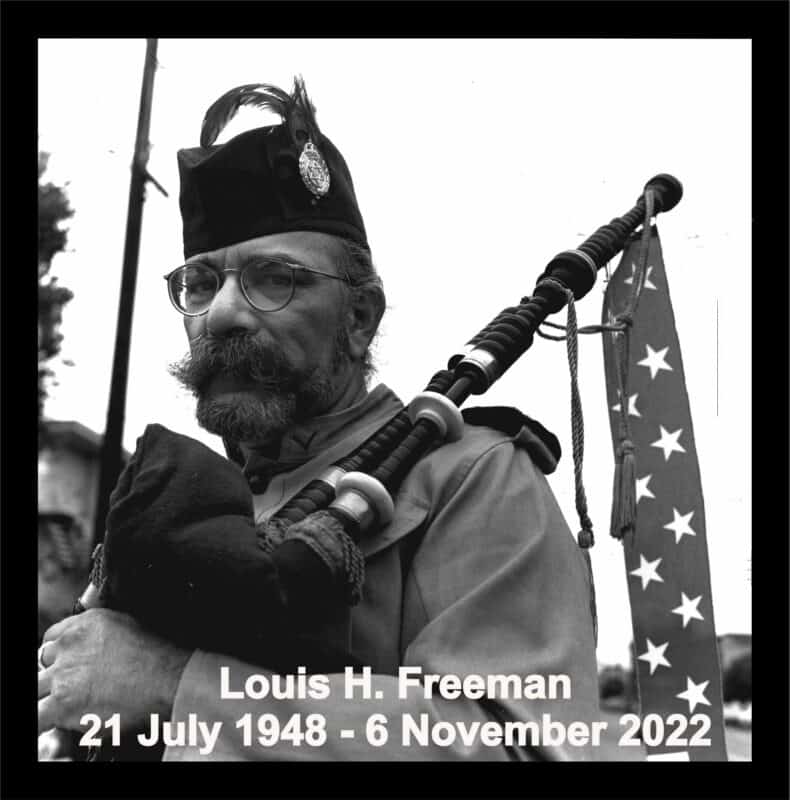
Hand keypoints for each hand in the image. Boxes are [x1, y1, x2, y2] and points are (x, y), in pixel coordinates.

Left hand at [38, 608, 191, 736]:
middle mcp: (70, 644)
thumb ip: (102, 634)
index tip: (64, 664)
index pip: (52, 638)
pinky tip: (51, 721)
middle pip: (43, 661)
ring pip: (37, 688)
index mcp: (86, 624)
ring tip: (69, 704)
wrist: (166, 679)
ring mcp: (64, 674)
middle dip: (54, 674)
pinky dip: (42, 719)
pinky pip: (37, 715)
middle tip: (72, 686)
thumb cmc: (157, 657)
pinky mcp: (62, 702)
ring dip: (49, 697)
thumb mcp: (129, 626)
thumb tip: (96, 649)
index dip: (58, 655)